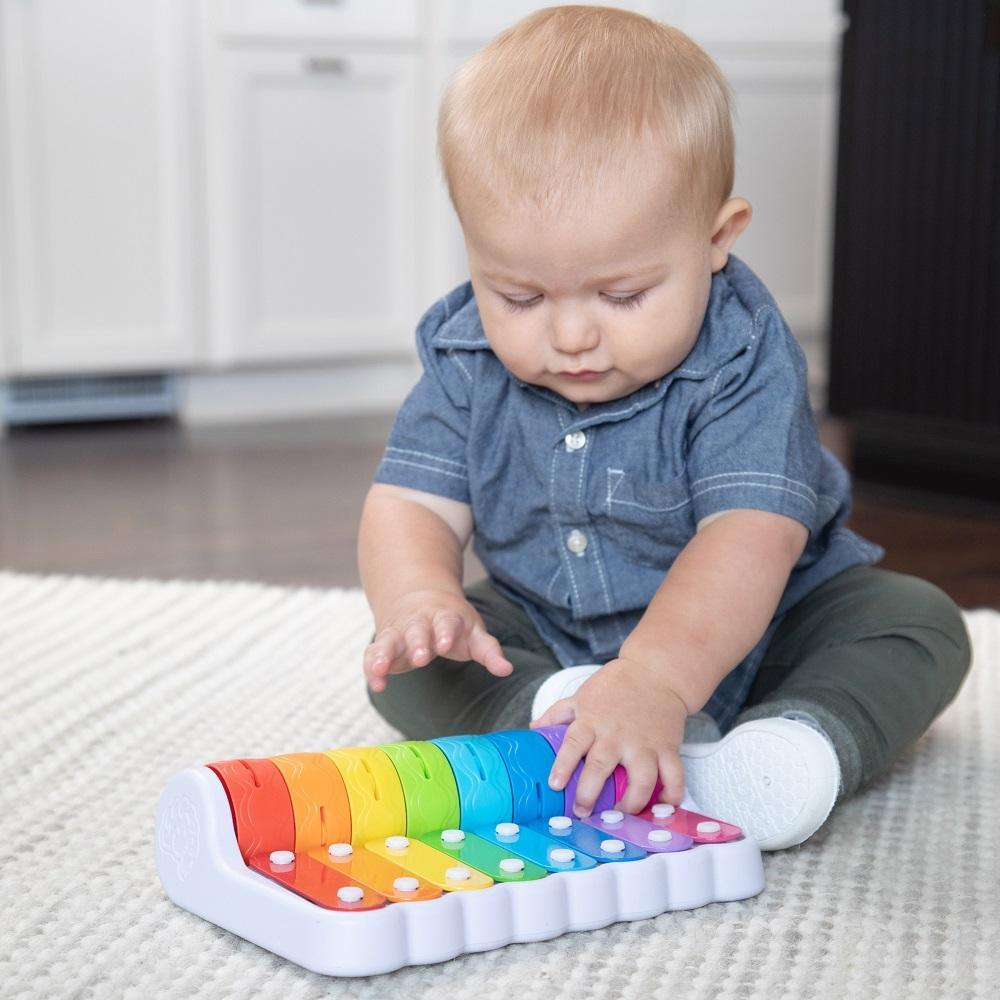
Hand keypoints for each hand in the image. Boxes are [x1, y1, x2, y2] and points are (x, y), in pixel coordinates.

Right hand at [364, 589, 512, 691]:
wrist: (419, 598)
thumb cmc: (453, 624)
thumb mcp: (473, 633)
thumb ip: (488, 651)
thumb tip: (507, 670)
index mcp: (444, 617)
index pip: (446, 622)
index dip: (445, 632)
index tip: (445, 645)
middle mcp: (419, 623)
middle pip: (416, 630)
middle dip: (417, 643)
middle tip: (420, 658)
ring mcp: (399, 633)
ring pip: (389, 640)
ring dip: (384, 654)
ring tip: (380, 669)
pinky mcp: (383, 645)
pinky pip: (373, 654)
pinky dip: (371, 667)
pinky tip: (376, 684)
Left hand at [529, 656, 688, 815]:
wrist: (655, 672)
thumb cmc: (616, 685)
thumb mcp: (582, 695)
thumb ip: (558, 713)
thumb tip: (534, 728)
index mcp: (592, 721)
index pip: (573, 743)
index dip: (563, 765)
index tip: (555, 784)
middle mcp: (617, 734)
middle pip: (601, 766)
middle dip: (589, 793)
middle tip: (582, 811)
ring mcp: (644, 743)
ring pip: (642, 778)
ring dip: (632, 802)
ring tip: (622, 814)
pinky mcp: (668, 747)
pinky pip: (674, 775)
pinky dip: (672, 794)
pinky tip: (664, 806)